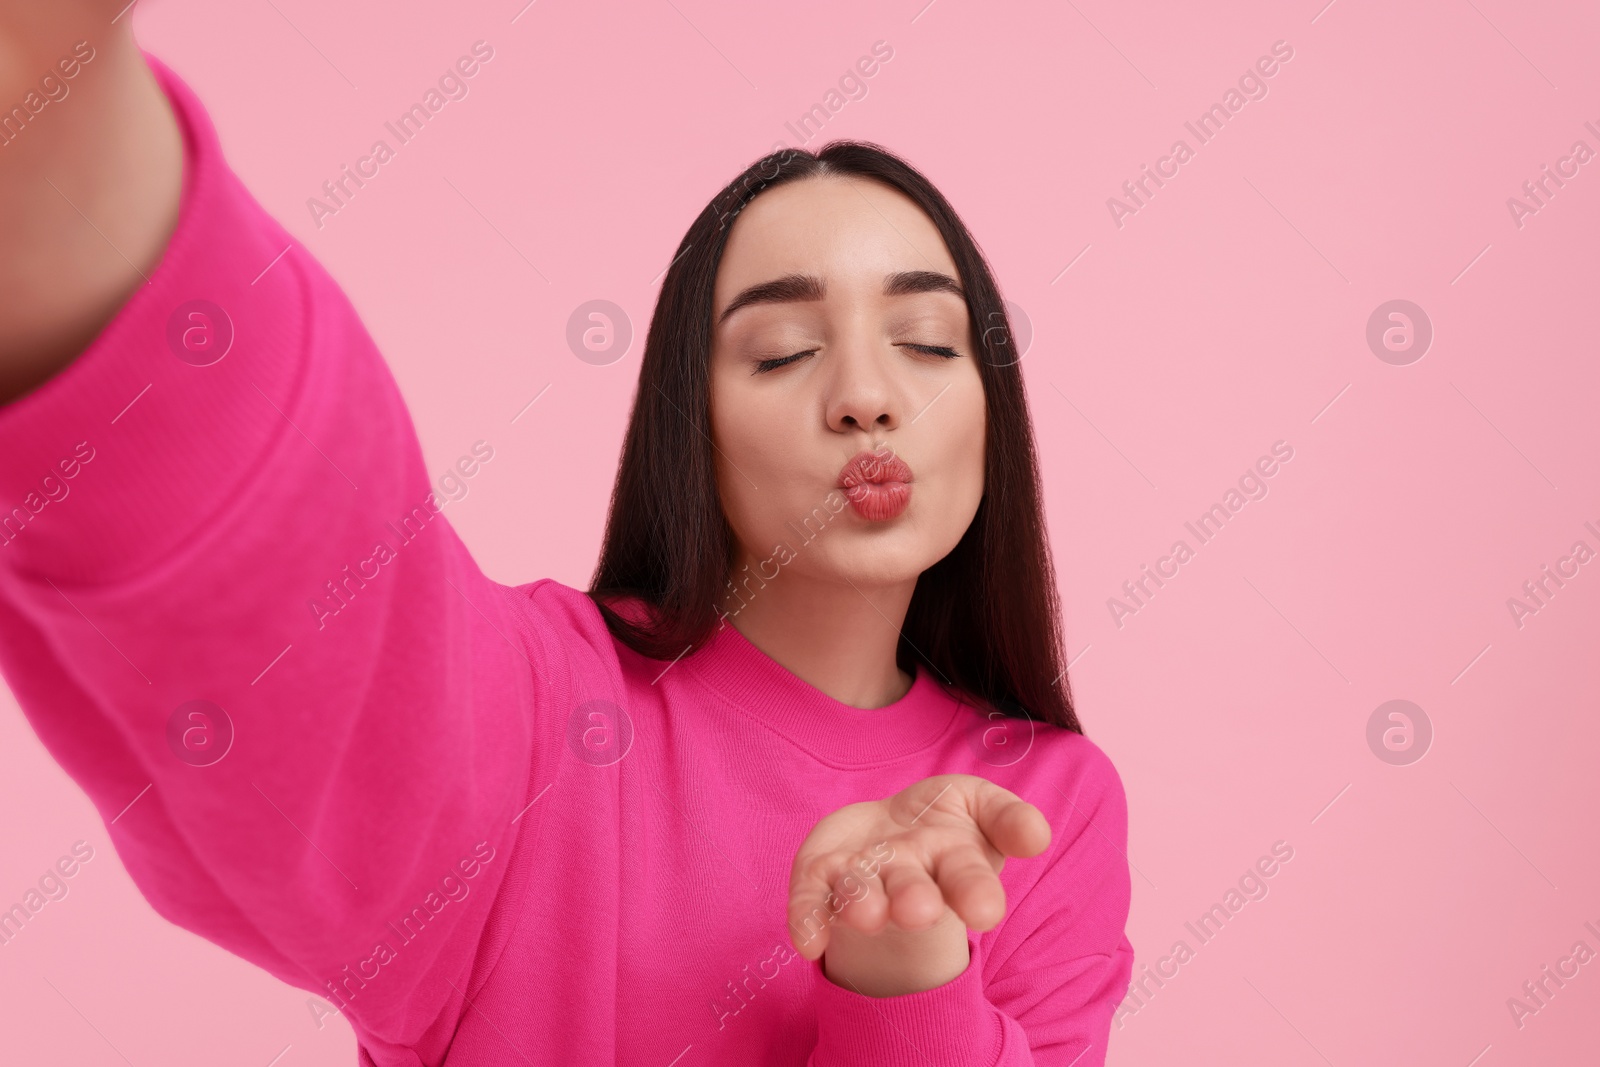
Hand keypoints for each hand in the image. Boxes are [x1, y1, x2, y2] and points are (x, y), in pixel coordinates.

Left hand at [785, 774, 1050, 995]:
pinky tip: (808, 941)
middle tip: (916, 912)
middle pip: (911, 893)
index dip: (976, 893)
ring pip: (860, 893)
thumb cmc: (945, 823)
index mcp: (953, 862)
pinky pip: (811, 896)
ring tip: (864, 915)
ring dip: (861, 905)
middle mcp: (907, 877)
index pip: (968, 878)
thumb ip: (1008, 818)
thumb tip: (1036, 835)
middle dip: (913, 900)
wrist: (890, 832)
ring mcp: (862, 878)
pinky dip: (807, 918)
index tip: (985, 911)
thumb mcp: (983, 807)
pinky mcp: (820, 875)